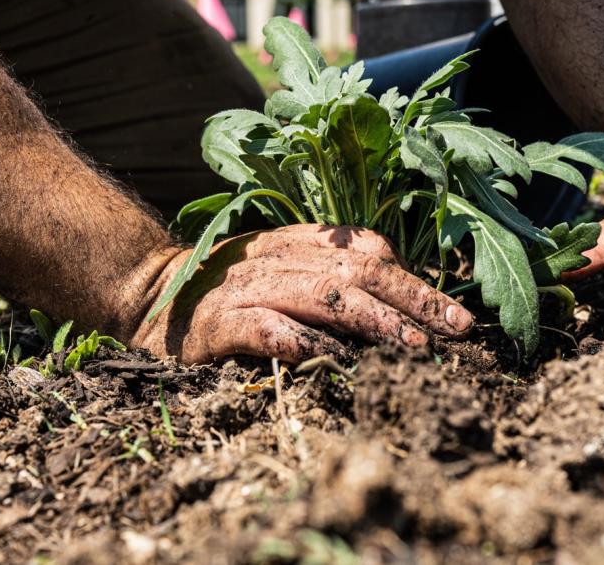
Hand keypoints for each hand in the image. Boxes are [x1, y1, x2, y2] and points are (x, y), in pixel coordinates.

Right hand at [130, 224, 473, 362]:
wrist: (145, 290)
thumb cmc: (223, 288)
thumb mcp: (278, 267)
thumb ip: (326, 276)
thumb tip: (396, 304)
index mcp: (297, 243)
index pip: (368, 250)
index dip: (414, 278)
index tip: (455, 312)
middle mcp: (279, 259)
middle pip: (359, 272)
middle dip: (414, 300)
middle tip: (458, 330)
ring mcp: (250, 289)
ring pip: (324, 297)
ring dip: (376, 321)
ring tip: (416, 347)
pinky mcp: (221, 323)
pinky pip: (269, 329)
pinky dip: (303, 342)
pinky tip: (334, 360)